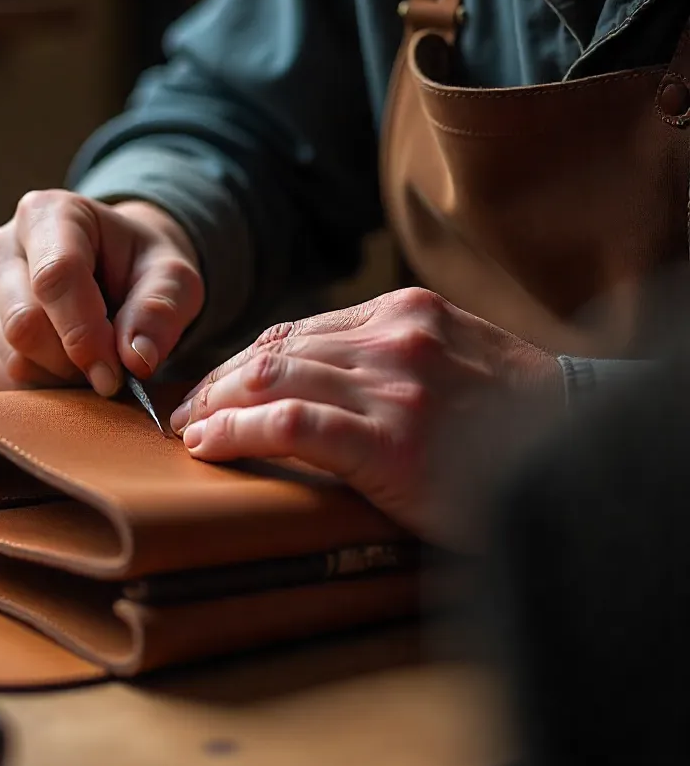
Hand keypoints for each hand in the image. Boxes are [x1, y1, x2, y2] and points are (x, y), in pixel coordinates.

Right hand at [0, 191, 203, 394]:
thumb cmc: (143, 267)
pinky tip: (70, 369)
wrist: (116, 269)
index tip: (115, 374)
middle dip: (74, 362)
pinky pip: (1, 375)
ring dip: (60, 378)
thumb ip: (161, 311)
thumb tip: (137, 359)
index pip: (55, 278)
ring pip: (11, 356)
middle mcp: (3, 245)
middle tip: (112, 371)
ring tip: (95, 362)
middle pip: (24, 322)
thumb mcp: (174, 278)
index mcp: (49, 213)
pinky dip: (41, 386)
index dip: (85, 334)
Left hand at [169, 288, 564, 547]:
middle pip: (274, 349)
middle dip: (218, 383)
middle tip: (187, 413)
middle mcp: (394, 337)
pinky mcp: (390, 438)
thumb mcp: (451, 359)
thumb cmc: (509, 418)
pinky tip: (209, 445)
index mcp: (404, 313)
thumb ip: (386, 354)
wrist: (579, 453)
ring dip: (216, 406)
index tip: (213, 389)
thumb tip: (311, 372)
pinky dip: (238, 431)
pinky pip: (289, 422)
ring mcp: (393, 385)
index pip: (295, 330)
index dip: (241, 361)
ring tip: (190, 431)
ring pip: (271, 376)